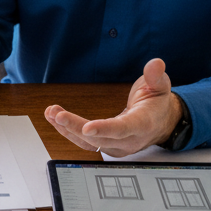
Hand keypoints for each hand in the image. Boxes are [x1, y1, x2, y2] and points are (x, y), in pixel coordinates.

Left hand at [44, 58, 182, 156]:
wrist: (159, 123)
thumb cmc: (156, 104)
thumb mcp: (160, 86)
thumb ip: (156, 76)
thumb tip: (156, 64)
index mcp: (143, 124)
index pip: (123, 129)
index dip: (104, 129)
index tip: (87, 128)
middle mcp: (129, 140)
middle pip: (100, 138)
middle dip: (76, 127)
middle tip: (57, 114)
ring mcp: (116, 146)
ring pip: (88, 143)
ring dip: (67, 129)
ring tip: (51, 113)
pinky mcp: (106, 146)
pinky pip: (84, 142)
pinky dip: (68, 131)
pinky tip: (54, 119)